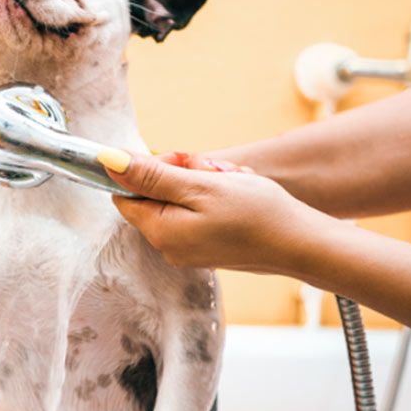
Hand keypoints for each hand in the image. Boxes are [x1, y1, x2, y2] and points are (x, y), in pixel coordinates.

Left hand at [106, 151, 326, 273]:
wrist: (303, 244)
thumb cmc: (256, 214)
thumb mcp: (200, 185)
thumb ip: (151, 174)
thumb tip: (107, 161)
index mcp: (159, 231)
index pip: (125, 192)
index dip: (147, 169)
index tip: (180, 162)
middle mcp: (168, 245)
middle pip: (154, 193)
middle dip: (182, 173)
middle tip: (213, 170)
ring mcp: (188, 249)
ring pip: (180, 198)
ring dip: (204, 181)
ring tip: (233, 182)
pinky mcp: (208, 247)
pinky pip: (199, 211)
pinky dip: (216, 196)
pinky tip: (239, 194)